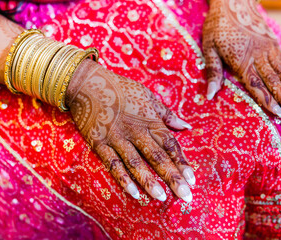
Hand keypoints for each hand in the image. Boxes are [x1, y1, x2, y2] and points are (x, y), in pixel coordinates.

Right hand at [65, 59, 194, 201]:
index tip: (192, 180)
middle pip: (157, 157)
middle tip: (186, 196)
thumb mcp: (148, 96)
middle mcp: (136, 131)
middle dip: (172, 177)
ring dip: (149, 181)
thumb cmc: (122, 89)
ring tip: (161, 198)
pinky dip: (123, 179)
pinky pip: (112, 164)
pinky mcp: (99, 143)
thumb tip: (186, 127)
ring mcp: (117, 138)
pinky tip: (133, 193)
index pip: (170, 144)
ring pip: (136, 163)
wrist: (88, 83)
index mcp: (150, 120)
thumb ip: (167, 114)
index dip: (182, 162)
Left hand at [203, 0, 280, 119]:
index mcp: (242, 61)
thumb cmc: (217, 26)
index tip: (279, 115)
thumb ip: (213, 71)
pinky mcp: (273, 41)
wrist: (234, 1)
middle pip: (274, 82)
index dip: (269, 102)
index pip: (257, 86)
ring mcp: (268, 48)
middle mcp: (258, 56)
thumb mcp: (209, 48)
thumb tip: (210, 95)